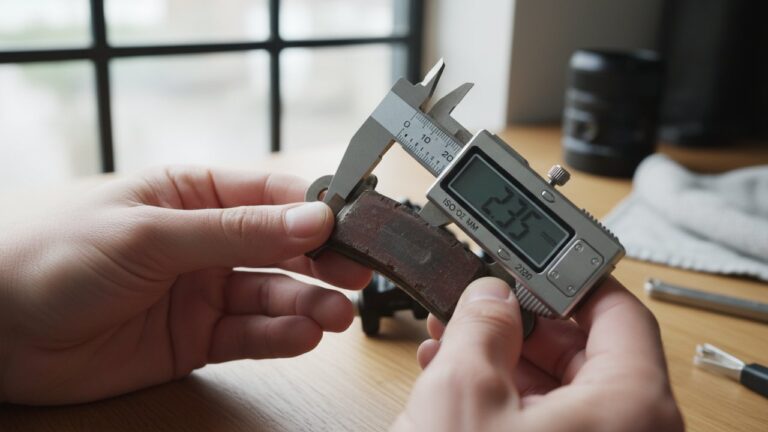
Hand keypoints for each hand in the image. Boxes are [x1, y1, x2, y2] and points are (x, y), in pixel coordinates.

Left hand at [0, 167, 370, 404]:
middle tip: (358, 274)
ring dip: (309, 303)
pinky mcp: (196, 339)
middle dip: (324, 260)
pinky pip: (250, 336)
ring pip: (273, 295)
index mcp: (195, 196)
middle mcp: (207, 243)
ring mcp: (204, 292)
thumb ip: (234, 231)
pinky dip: (279, 336)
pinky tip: (302, 335)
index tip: (356, 226)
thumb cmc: (53, 254)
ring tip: (336, 315)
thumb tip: (312, 217)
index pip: (273, 196)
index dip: (318, 209)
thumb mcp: (149, 233)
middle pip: (284, 248)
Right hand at [392, 277, 683, 431]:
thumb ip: (481, 323)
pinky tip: (462, 389)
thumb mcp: (463, 392)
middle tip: (480, 304)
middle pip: (590, 351)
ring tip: (455, 343)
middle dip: (523, 322)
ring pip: (567, 392)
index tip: (529, 265)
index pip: (617, 309)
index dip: (566, 278)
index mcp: (633, 406)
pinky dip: (511, 403)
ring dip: (509, 361)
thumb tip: (490, 294)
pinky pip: (555, 428)